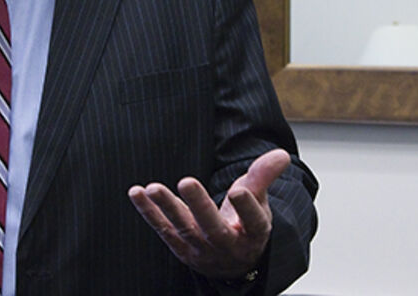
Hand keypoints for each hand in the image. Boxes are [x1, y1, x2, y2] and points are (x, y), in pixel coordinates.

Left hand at [127, 149, 291, 279]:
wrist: (232, 263)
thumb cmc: (245, 225)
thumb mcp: (260, 203)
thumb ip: (264, 177)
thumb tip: (281, 154)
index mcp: (253, 234)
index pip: (253, 222)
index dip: (246, 208)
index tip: (238, 191)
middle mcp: (226, 245)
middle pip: (213, 228)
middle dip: (199, 206)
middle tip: (187, 182)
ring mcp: (201, 249)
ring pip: (184, 228)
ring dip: (167, 207)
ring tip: (153, 188)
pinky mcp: (181, 247)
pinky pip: (163, 229)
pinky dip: (148, 212)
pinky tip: (137, 192)